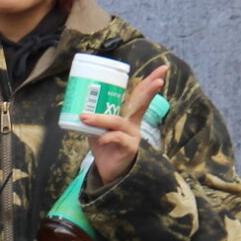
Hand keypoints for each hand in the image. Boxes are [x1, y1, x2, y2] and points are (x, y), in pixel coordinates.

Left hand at [80, 62, 167, 187]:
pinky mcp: (128, 148)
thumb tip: (78, 104)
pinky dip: (106, 137)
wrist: (108, 171)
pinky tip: (100, 139)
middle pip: (142, 104)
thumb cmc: (104, 146)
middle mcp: (133, 124)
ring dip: (101, 119)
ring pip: (119, 122)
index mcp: (128, 117)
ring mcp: (132, 136)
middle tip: (159, 80)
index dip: (149, 83)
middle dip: (150, 90)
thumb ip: (92, 117)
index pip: (139, 96)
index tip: (163, 69)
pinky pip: (117, 139)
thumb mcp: (96, 129)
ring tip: (84, 117)